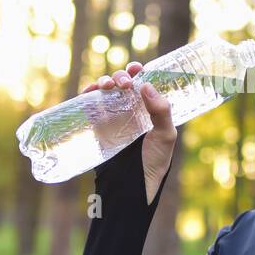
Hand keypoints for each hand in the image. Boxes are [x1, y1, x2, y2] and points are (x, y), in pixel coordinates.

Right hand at [82, 61, 175, 204]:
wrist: (134, 185)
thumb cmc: (155, 161)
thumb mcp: (166, 136)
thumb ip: (162, 111)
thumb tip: (145, 86)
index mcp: (148, 107)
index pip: (142, 82)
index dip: (137, 71)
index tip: (136, 68)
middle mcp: (130, 108)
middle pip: (121, 82)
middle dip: (120, 76)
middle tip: (124, 84)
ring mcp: (112, 115)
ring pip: (104, 89)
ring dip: (104, 81)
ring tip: (108, 86)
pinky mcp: (97, 125)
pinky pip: (89, 103)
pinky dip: (88, 92)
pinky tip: (91, 91)